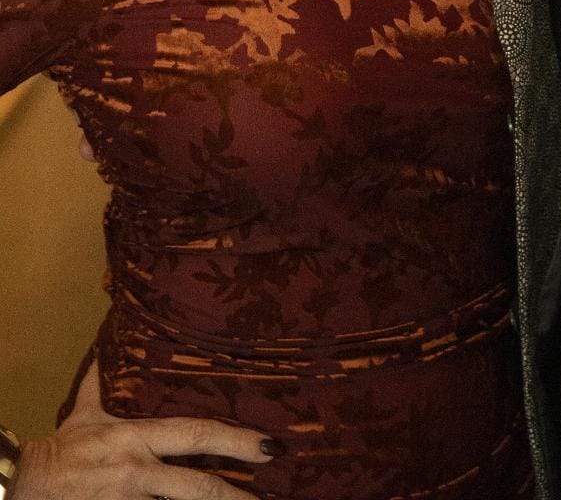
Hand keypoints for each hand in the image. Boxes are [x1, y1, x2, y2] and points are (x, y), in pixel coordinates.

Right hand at [11, 363, 278, 499]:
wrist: (23, 488)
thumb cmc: (59, 452)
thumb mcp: (82, 413)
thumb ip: (100, 381)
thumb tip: (106, 342)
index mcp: (136, 437)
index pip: (196, 434)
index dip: (235, 440)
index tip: (269, 444)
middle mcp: (138, 471)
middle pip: (197, 486)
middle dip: (236, 495)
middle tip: (271, 499)